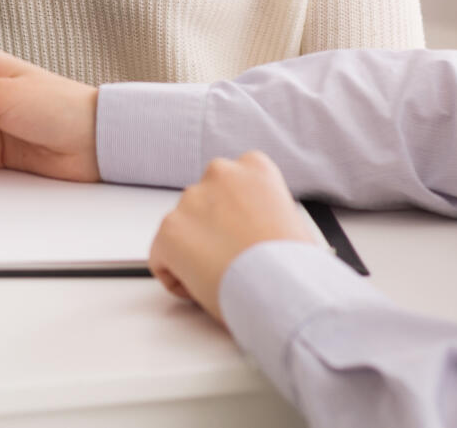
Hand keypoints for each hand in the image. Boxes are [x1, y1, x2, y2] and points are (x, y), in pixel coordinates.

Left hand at [147, 152, 325, 323]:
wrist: (284, 288)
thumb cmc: (295, 267)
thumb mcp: (293, 222)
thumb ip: (264, 213)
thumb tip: (255, 230)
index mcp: (254, 167)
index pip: (230, 183)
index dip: (234, 215)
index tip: (241, 236)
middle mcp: (219, 174)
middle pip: (202, 204)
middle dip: (210, 231)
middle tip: (230, 260)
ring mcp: (190, 200)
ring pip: (181, 230)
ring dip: (193, 252)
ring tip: (221, 277)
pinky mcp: (169, 231)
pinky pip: (161, 258)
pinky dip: (176, 276)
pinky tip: (201, 288)